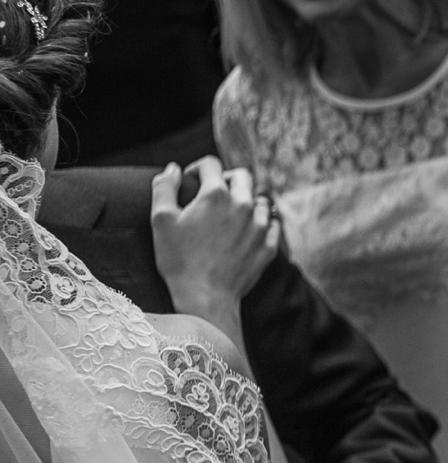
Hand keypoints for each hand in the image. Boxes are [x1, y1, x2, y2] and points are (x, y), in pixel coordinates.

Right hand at [151, 157, 279, 328]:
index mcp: (216, 194)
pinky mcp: (268, 246)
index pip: (211, 164)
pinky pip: (272, 224)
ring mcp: (260, 226)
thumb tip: (173, 168)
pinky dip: (261, 222)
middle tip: (213, 193)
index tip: (190, 181)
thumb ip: (164, 187)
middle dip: (227, 178)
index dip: (197, 168)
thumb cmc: (179, 260)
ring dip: (247, 200)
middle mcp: (243, 205)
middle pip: (242, 176)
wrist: (205, 298)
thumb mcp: (160, 220)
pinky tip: (247, 230)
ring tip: (231, 213)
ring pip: (260, 200)